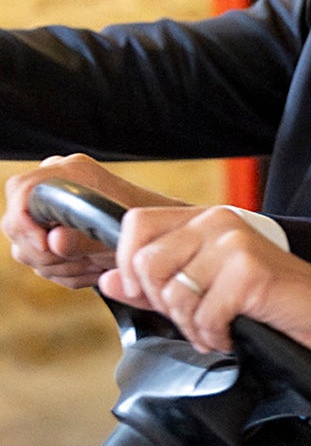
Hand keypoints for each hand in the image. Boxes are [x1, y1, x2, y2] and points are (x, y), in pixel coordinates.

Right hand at [4, 155, 182, 288]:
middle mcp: (53, 187)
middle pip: (16, 225)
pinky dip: (67, 273)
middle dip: (48, 253)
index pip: (22, 191)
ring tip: (98, 263)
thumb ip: (83, 239)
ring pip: (26, 250)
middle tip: (87, 262)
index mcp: (70, 172)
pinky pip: (40, 263)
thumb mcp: (119, 234)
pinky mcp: (47, 235)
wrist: (158, 235)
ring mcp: (46, 212)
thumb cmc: (147, 226)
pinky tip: (93, 268)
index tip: (47, 246)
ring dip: (63, 267)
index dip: (25, 222)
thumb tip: (51, 241)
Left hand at [101, 206, 310, 393]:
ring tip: (218, 328)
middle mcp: (220, 222)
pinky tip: (234, 333)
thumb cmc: (275, 302)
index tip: (148, 294)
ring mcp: (235, 245)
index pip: (136, 225)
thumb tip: (109, 280)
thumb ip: (158, 281)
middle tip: (194, 318)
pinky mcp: (249, 273)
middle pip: (147, 263)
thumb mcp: (209, 287)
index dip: (129, 264)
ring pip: (173, 293)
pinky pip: (203, 314)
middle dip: (163, 304)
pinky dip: (215, 335)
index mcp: (209, 219)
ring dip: (192, 325)